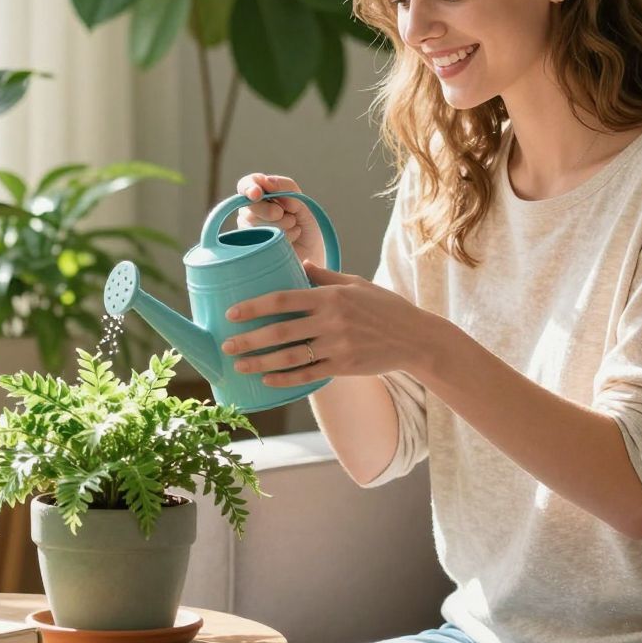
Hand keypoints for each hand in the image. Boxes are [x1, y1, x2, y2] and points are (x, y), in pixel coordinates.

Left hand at [222, 260, 434, 386]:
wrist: (415, 338)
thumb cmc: (384, 307)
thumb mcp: (355, 283)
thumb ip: (325, 276)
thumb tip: (301, 263)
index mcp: (330, 296)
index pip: (283, 298)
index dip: (254, 306)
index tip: (231, 312)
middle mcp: (331, 321)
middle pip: (280, 331)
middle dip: (249, 339)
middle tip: (226, 344)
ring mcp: (337, 346)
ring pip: (290, 356)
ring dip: (261, 362)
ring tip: (239, 365)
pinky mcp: (344, 367)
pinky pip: (309, 375)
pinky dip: (286, 378)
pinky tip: (267, 380)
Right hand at [234, 172, 325, 267]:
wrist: (315, 254)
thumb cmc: (307, 225)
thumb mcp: (302, 202)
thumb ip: (286, 189)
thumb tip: (266, 182)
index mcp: (262, 195)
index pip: (246, 185)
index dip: (249, 187)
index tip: (257, 193)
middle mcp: (251, 211)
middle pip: (249, 206)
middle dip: (269, 210)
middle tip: (284, 215)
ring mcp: (249, 230)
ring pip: (254, 222)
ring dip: (281, 224)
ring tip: (293, 228)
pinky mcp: (253, 248)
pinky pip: (261, 238)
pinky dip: (281, 237)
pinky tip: (289, 241)